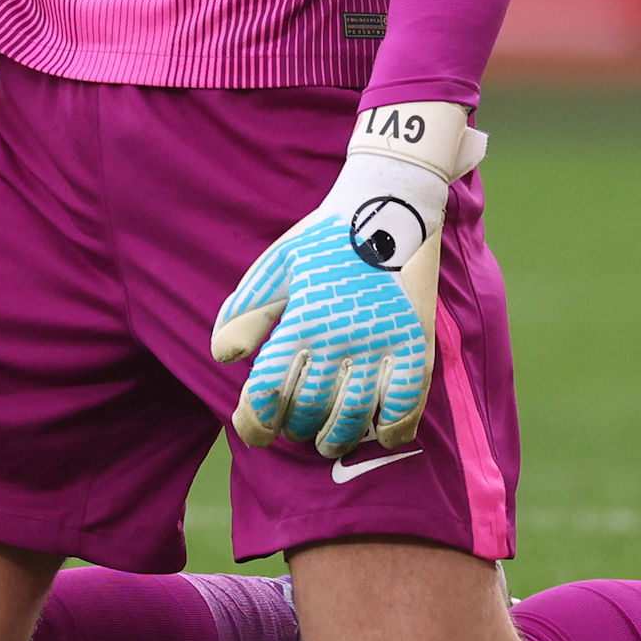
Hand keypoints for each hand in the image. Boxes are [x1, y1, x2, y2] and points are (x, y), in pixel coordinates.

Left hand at [209, 100, 485, 455]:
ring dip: (334, 436)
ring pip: (353, 419)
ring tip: (325, 435)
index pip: (267, 395)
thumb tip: (224, 358)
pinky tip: (377, 431)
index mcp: (302, 320)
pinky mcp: (417, 345)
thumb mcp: (276, 267)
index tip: (254, 428)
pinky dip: (390, 430)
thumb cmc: (325, 239)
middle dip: (292, 428)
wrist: (390, 204)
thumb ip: (246, 312)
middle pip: (308, 412)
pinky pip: (405, 406)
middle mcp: (340, 338)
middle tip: (293, 423)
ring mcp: (382, 344)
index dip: (254, 424)